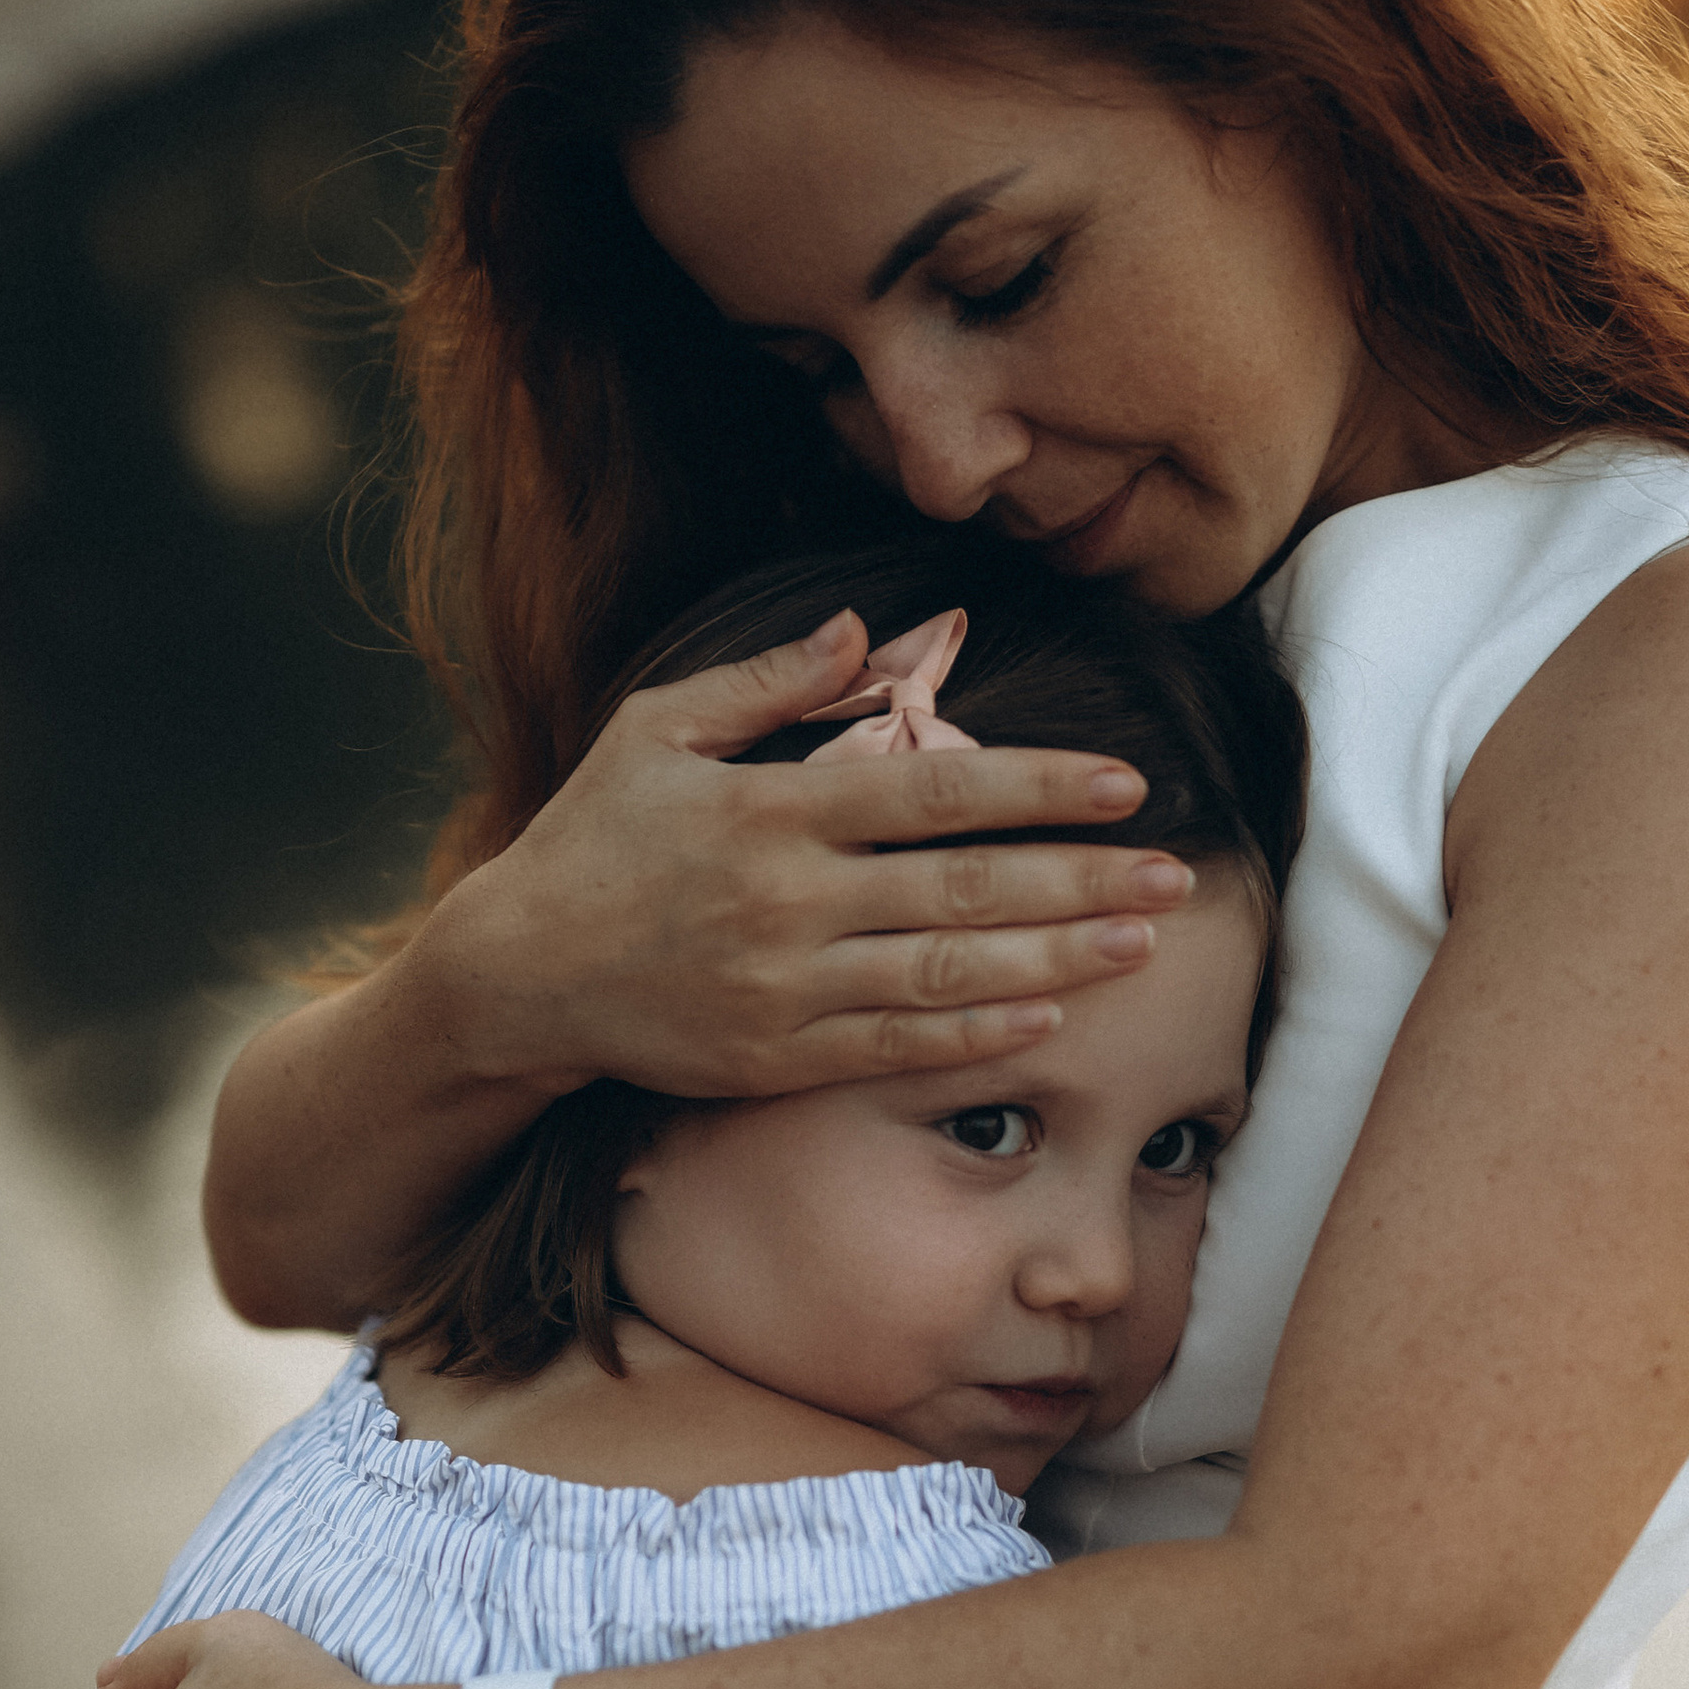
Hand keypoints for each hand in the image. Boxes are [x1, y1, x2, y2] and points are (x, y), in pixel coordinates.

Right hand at [434, 611, 1193, 1099]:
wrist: (513, 975)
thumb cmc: (590, 838)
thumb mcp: (656, 729)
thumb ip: (767, 681)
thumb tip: (867, 630)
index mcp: (772, 809)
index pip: (934, 788)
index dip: (1040, 785)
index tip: (1125, 783)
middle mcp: (789, 901)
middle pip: (965, 885)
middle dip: (1082, 879)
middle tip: (1175, 873)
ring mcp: (786, 988)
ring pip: (949, 973)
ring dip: (1056, 959)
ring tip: (1141, 945)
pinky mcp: (776, 1058)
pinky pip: (898, 1049)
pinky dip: (979, 1036)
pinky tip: (1050, 1017)